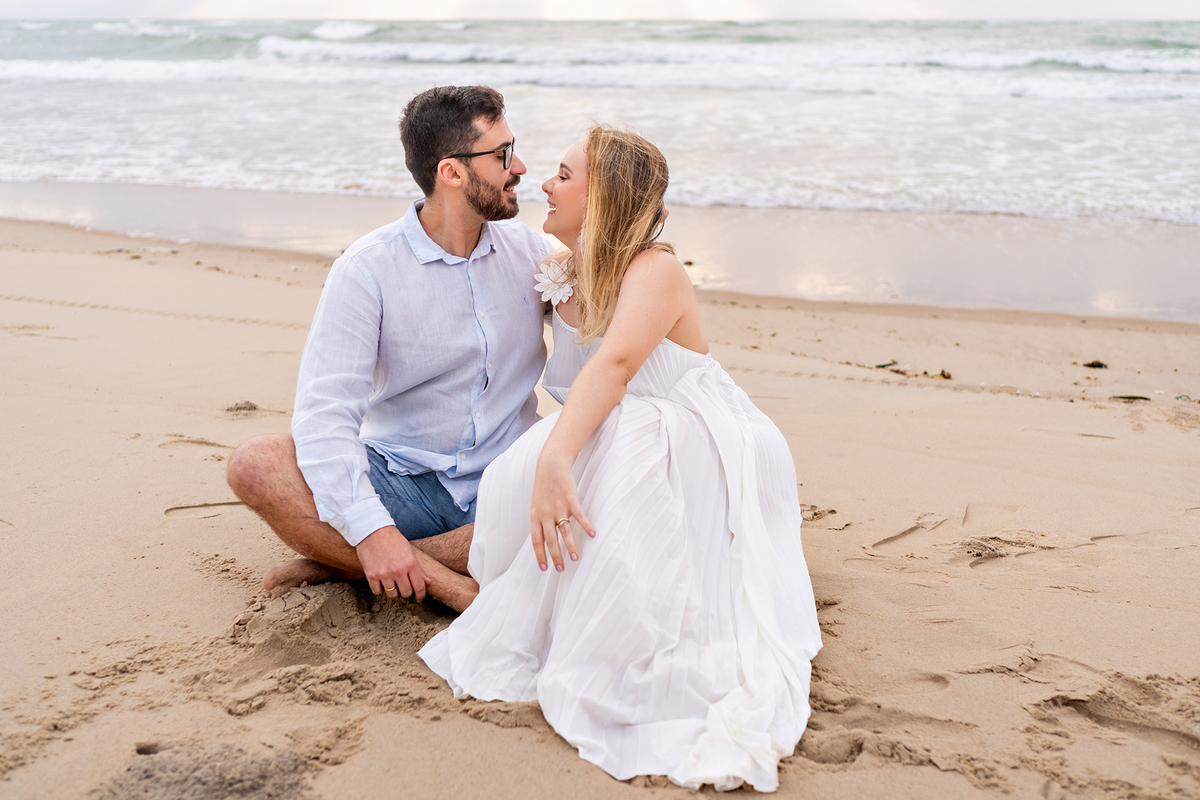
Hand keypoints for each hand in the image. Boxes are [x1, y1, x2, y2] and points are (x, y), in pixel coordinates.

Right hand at [355, 525, 429, 600]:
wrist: (372, 530)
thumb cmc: (393, 539)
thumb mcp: (409, 551)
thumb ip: (418, 568)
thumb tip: (428, 582)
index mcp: (410, 564)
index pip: (419, 587)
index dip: (420, 595)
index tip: (418, 598)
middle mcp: (398, 571)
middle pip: (406, 593)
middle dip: (406, 591)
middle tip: (404, 586)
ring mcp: (384, 574)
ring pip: (392, 594)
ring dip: (393, 591)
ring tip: (392, 582)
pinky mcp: (371, 575)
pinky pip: (377, 592)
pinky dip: (380, 589)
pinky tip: (382, 582)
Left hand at [530, 451, 595, 572]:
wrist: (550, 466)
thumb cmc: (544, 487)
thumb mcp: (536, 505)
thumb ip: (540, 521)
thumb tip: (544, 539)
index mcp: (535, 516)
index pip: (536, 541)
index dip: (540, 555)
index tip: (544, 568)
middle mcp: (545, 514)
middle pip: (550, 539)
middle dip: (555, 556)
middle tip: (560, 569)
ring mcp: (558, 507)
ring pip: (565, 531)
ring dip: (570, 546)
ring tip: (575, 558)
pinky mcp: (571, 500)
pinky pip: (579, 516)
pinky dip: (586, 526)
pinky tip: (593, 534)